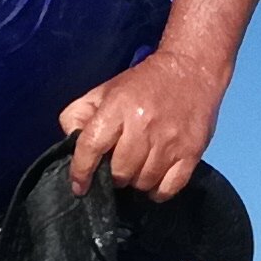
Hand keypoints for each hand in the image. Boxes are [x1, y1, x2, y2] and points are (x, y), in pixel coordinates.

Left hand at [58, 48, 227, 199]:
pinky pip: (168, 189)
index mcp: (118, 107)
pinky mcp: (191, 152)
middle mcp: (143, 125)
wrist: (191, 69)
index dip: (81, 171)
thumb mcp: (105, 90)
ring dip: (136, 181)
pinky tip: (155, 179)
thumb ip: (79, 114)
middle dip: (114, 175)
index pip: (91, 146)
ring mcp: (169, 141)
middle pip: (120, 172)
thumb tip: (70, 141)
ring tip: (138, 168)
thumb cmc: (143, 84)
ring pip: (143, 183)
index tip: (79, 186)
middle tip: (119, 166)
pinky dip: (158, 191)